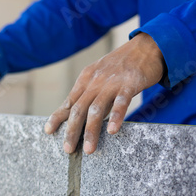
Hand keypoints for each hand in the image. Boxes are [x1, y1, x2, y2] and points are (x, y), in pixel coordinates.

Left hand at [44, 33, 165, 154]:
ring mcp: (112, 82)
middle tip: (68, 149)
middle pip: (79, 109)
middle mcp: (95, 81)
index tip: (48, 131)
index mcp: (85, 79)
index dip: (57, 117)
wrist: (148, 46)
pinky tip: (112, 131)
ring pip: (97, 109)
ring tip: (89, 149)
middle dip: (72, 130)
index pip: (68, 102)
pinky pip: (121, 102)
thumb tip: (75, 113)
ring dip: (91, 131)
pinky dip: (116, 116)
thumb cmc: (122, 65)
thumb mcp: (99, 75)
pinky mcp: (130, 83)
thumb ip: (88, 93)